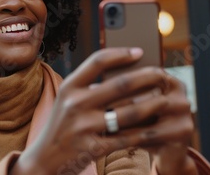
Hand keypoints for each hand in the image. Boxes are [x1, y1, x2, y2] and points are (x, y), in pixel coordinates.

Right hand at [11, 47, 191, 174]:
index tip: (139, 51)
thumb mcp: (67, 100)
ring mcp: (83, 126)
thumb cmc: (62, 124)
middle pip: (120, 84)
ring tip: (165, 100)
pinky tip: (155, 127)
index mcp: (69, 87)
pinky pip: (127, 138)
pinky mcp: (93, 148)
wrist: (45, 158)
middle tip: (162, 74)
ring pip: (129, 112)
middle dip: (147, 77)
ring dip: (152, 105)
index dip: (121, 54)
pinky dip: (144, 132)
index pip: (97, 61)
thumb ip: (88, 86)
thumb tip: (122, 71)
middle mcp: (75, 103)